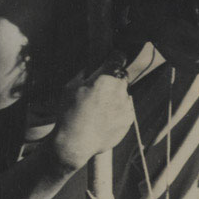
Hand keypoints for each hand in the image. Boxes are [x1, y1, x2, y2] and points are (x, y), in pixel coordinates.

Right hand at [51, 55, 134, 169]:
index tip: (113, 58)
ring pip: (123, 94)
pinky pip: (126, 109)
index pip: (118, 58)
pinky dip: (118, 110)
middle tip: (98, 90)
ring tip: (99, 108)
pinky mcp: (129, 119)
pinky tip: (104, 118)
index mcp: (105, 78)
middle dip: (112, 81)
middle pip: (120, 78)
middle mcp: (120, 89)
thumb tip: (92, 68)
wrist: (76, 141)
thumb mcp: (70, 87)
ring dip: (115, 97)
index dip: (115, 57)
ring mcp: (126, 105)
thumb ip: (86, 74)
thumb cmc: (69, 112)